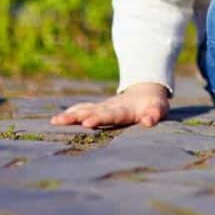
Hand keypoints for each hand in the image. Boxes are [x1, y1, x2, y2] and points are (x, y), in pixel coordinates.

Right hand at [50, 82, 169, 128]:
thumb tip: (149, 122)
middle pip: (92, 111)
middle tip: (62, 120)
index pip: (110, 114)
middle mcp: (110, 107)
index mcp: (125, 109)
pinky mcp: (98, 109)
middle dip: (78, 116)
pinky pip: (83, 109)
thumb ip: (154, 114)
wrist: (146, 92)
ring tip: (55, 120)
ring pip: (84, 109)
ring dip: (70, 115)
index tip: (87, 122)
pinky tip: (57, 119)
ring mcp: (103, 107)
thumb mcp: (159, 108)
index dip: (99, 118)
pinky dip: (71, 112)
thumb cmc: (153, 104)